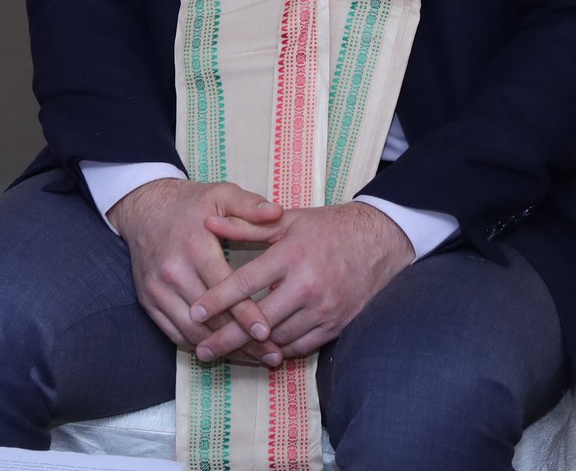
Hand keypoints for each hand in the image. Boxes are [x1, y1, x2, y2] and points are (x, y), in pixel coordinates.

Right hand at [106, 177, 282, 362]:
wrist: (143, 209)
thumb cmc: (189, 205)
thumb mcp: (220, 195)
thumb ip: (249, 205)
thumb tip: (276, 213)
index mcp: (193, 247)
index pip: (223, 287)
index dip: (245, 313)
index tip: (267, 332)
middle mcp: (172, 271)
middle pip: (210, 316)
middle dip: (242, 340)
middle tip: (272, 355)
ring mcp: (157, 289)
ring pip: (192, 331)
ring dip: (222, 349)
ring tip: (253, 359)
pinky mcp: (148, 301)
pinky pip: (174, 333)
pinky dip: (199, 346)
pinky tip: (222, 352)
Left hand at [188, 201, 412, 361]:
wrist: (380, 241)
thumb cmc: (328, 228)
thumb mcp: (287, 220)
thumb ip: (247, 226)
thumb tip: (208, 224)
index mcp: (291, 256)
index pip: (245, 283)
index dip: (217, 300)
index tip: (195, 312)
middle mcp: (307, 285)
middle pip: (259, 319)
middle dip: (227, 337)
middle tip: (202, 349)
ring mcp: (324, 308)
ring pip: (279, 338)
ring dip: (251, 348)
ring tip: (226, 354)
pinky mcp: (337, 325)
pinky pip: (302, 346)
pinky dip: (279, 351)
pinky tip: (260, 352)